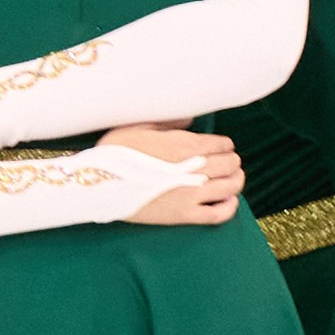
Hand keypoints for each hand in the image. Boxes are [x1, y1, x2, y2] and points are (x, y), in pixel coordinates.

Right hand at [100, 125, 244, 224]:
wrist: (98, 183)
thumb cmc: (115, 152)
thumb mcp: (138, 126)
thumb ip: (169, 122)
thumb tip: (191, 120)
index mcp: (184, 145)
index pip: (223, 144)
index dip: (226, 145)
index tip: (222, 147)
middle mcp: (193, 168)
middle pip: (230, 164)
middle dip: (232, 161)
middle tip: (229, 161)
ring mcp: (190, 194)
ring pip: (230, 186)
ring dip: (236, 180)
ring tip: (234, 178)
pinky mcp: (183, 215)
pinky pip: (218, 214)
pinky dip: (229, 207)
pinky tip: (230, 201)